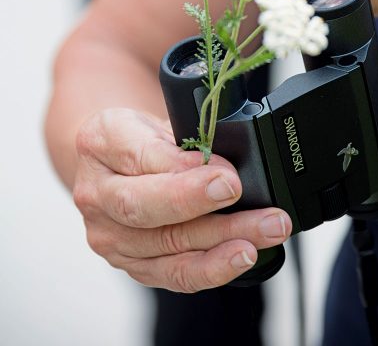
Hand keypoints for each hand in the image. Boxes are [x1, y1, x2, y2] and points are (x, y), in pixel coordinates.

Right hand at [73, 108, 291, 292]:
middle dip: (197, 204)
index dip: (183, 168)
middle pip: (142, 207)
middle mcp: (95, 193)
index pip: (140, 157)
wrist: (114, 164)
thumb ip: (182, 139)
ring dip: (221, 241)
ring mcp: (109, 234)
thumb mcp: (157, 120)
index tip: (223, 173)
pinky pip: (173, 274)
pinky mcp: (130, 264)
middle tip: (240, 195)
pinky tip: (241, 255)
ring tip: (265, 228)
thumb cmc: (139, 137)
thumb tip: (220, 163)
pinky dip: (212, 267)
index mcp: (99, 143)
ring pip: (165, 246)